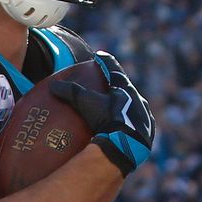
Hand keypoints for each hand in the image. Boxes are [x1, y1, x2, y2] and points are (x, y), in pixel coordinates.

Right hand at [53, 52, 154, 177]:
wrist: (127, 146)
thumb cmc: (107, 120)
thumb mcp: (86, 103)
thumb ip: (70, 92)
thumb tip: (53, 85)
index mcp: (125, 88)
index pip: (113, 68)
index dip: (105, 61)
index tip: (99, 55)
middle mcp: (139, 99)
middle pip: (126, 88)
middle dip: (117, 86)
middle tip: (108, 86)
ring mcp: (145, 116)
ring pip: (135, 106)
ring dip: (127, 105)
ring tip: (117, 109)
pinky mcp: (148, 132)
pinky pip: (140, 125)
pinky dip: (132, 123)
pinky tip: (126, 128)